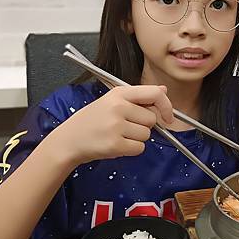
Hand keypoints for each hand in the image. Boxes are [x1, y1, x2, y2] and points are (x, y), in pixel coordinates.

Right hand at [49, 85, 173, 165]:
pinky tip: (117, 144)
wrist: (69, 139)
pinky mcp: (115, 144)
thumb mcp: (112, 100)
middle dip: (143, 125)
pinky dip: (132, 149)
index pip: (155, 94)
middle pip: (152, 119)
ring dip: (137, 138)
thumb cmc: (93, 119)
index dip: (166, 106)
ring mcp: (116, 126)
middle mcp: (118, 107)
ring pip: (147, 135)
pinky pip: (139, 148)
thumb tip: (163, 90)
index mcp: (119, 93)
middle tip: (125, 126)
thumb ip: (139, 96)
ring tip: (118, 134)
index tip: (168, 117)